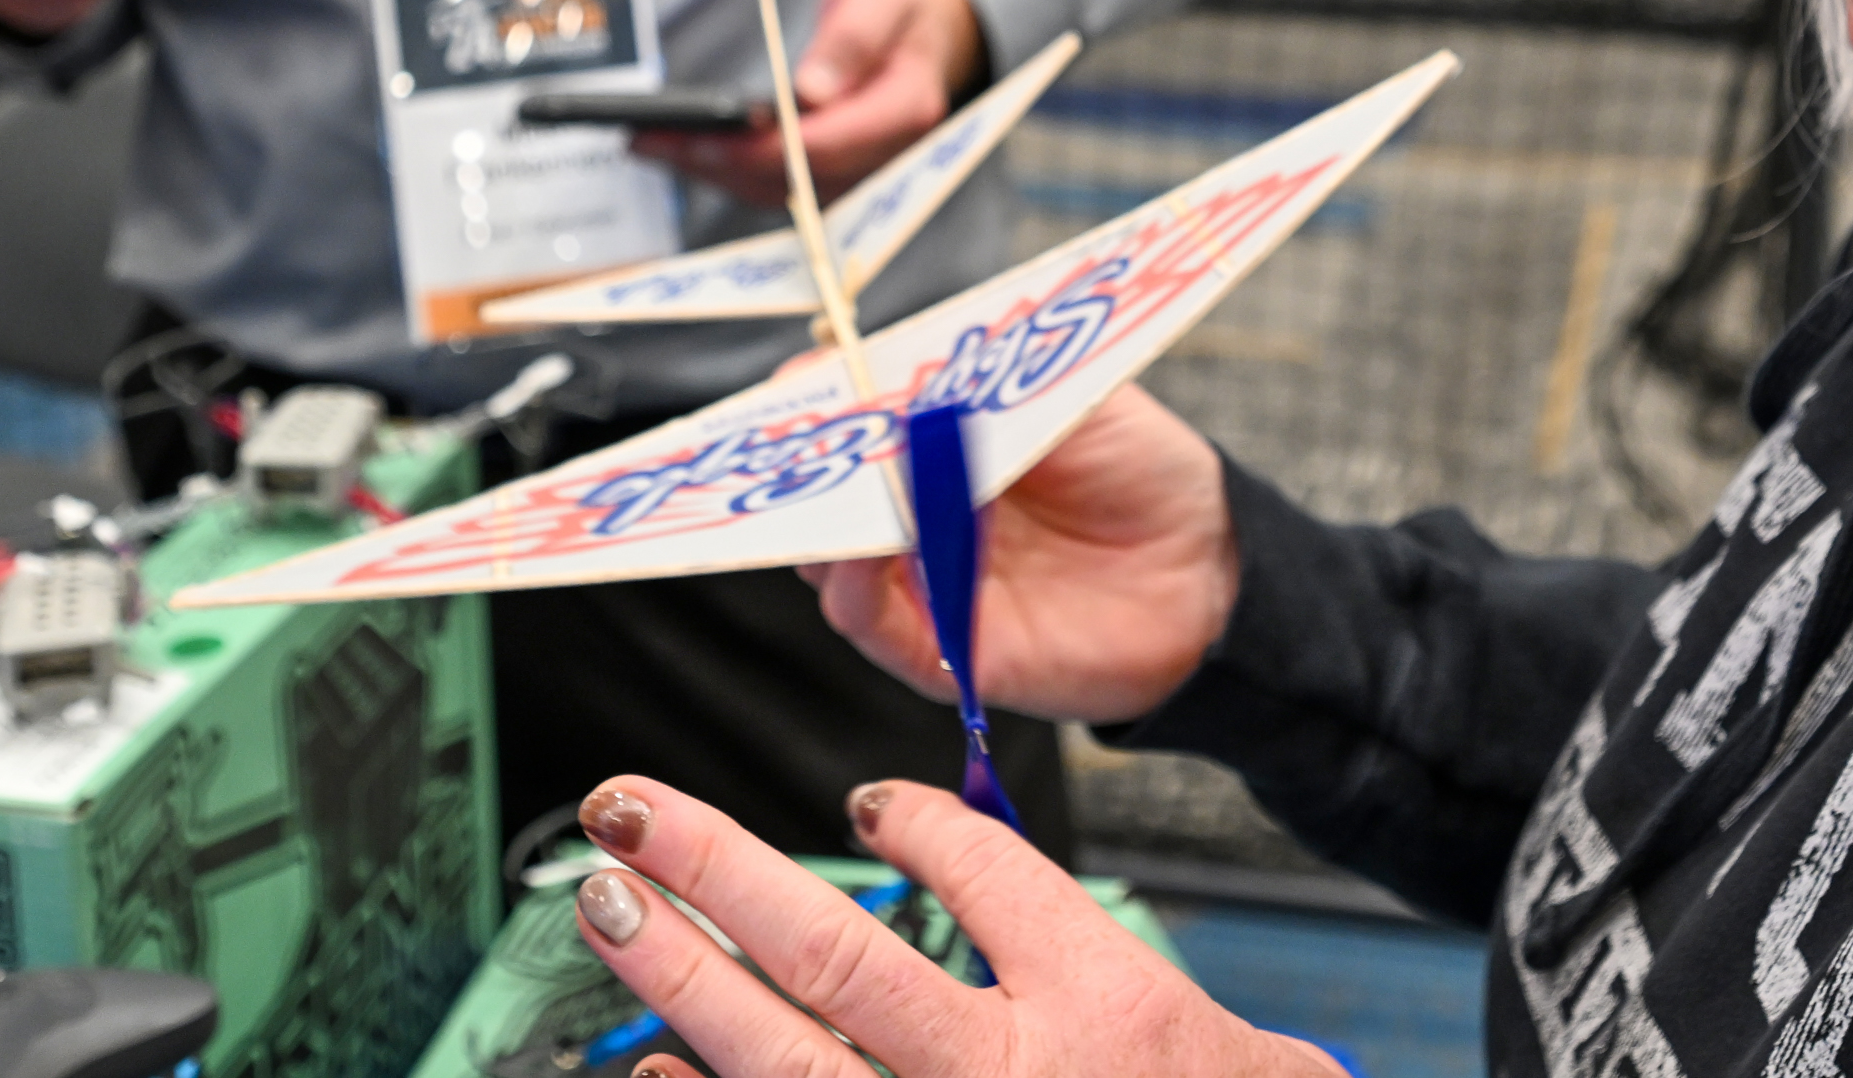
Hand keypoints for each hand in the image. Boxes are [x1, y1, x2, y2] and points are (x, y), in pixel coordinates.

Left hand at [571, 776, 1339, 1077]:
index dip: (917, 825)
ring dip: (684, 976)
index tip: (871, 800)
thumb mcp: (1241, 1052)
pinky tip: (652, 1066)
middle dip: (721, 875)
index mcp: (1105, 1014)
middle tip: (633, 814)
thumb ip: (1102, 954)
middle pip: (837, 958)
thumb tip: (940, 840)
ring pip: (788, 1057)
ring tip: (611, 906)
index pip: (989, 876)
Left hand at [644, 0, 984, 207]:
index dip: (768, 147)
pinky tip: (681, 150)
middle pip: (795, 179)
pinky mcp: (830, 179)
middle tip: (652, 139)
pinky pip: (775, 187)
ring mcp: (857, 175)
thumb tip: (810, 90)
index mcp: (905, 111)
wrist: (918, 32)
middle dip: (720, 163)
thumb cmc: (896, 9)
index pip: (830, 144)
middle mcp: (884, 158)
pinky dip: (726, 171)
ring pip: (778, 192)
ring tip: (650, 143)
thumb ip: (851, 37)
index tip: (709, 134)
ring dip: (712, 172)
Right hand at [802, 383, 1233, 726]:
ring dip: (815, 523)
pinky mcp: (941, 651)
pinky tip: (856, 549)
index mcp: (938, 444)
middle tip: (781, 439)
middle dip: (792, 466)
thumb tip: (892, 374)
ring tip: (825, 488)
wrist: (1212, 574)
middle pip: (820, 494)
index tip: (795, 381)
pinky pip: (871, 622)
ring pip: (830, 558)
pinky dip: (850, 584)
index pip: (848, 420)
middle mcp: (917, 514)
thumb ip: (985, 381)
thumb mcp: (1068, 393)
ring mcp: (924, 582)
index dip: (813, 400)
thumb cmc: (1144, 472)